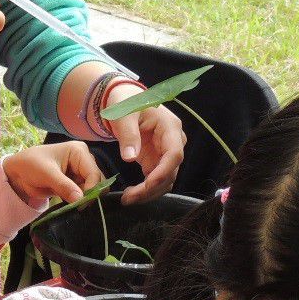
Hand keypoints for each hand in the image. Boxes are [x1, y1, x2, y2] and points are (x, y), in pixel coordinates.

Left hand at [4, 141, 102, 206]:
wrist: (19, 172)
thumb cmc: (31, 165)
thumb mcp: (46, 174)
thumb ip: (64, 186)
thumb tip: (80, 199)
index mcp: (79, 151)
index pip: (93, 172)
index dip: (92, 188)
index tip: (83, 203)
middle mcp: (84, 160)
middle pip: (97, 180)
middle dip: (90, 194)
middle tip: (79, 206)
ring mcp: (80, 172)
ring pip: (93, 189)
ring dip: (85, 198)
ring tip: (74, 205)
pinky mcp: (76, 183)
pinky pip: (84, 194)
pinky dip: (80, 201)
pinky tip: (72, 204)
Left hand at [102, 84, 185, 203]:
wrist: (125, 100)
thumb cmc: (126, 102)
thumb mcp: (124, 114)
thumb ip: (128, 135)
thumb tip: (129, 158)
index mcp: (170, 128)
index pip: (174, 154)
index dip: (163, 172)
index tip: (147, 184)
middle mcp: (173, 142)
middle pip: (171, 171)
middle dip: (152, 188)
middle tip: (129, 198)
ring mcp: (166, 153)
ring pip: (165, 180)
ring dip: (149, 193)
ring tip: (127, 199)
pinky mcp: (157, 160)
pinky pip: (156, 180)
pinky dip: (146, 190)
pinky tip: (131, 194)